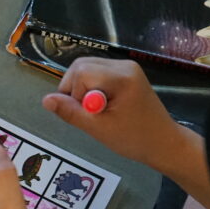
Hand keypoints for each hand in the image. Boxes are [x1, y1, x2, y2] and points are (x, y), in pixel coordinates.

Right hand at [42, 58, 191, 172]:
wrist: (163, 143)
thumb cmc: (134, 139)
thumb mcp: (99, 129)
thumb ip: (71, 112)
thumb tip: (46, 100)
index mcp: (121, 77)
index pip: (81, 73)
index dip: (73, 93)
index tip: (84, 115)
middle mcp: (124, 65)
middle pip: (81, 66)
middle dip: (74, 88)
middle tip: (84, 113)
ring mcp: (126, 67)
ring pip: (87, 68)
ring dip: (81, 88)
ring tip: (93, 111)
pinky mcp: (126, 73)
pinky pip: (97, 73)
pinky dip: (91, 87)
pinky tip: (100, 105)